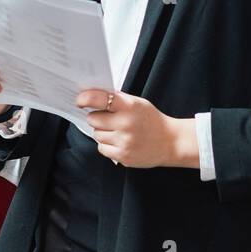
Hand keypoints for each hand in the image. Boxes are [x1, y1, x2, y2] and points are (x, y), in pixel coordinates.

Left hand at [76, 89, 195, 168]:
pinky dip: (106, 145)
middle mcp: (126, 124)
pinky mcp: (122, 156)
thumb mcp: (138, 103)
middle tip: (109, 118)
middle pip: (93, 119)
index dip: (86, 98)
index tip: (80, 100)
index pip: (100, 99)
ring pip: (96, 134)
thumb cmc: (151, 120)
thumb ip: (117, 100)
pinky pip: (101, 148)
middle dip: (97, 117)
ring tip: (118, 131)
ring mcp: (124, 142)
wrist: (170, 142)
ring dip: (102, 132)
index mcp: (130, 106)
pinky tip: (119, 141)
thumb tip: (91, 95)